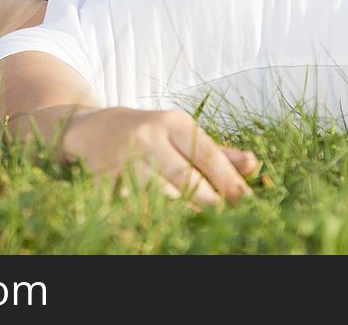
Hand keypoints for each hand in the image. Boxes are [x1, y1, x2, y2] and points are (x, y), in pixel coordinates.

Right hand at [60, 107, 257, 207]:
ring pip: (160, 197)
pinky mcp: (104, 181)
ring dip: (182, 214)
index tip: (248, 202)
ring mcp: (123, 160)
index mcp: (172, 123)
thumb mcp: (181, 135)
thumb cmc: (150, 135)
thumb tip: (254, 165)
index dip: (230, 181)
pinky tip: (166, 225)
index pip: (207, 154)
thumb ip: (218, 152)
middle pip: (185, 178)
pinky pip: (134, 207)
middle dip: (210, 203)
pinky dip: (153, 217)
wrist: (94, 129)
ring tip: (200, 224)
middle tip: (228, 219)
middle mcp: (146, 137)